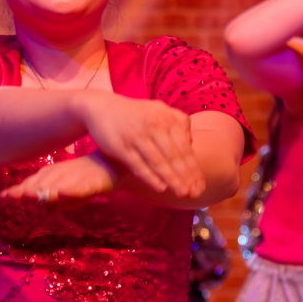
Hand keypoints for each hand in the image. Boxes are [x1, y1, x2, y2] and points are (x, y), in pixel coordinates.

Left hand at [1, 152, 118, 201]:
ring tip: (28, 195)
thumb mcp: (69, 192)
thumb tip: (42, 203)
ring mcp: (78, 177)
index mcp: (55, 175)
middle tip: (9, 196)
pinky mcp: (94, 182)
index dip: (19, 190)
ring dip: (43, 189)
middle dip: (26, 189)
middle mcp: (63, 173)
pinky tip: (62, 193)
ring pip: (58, 184)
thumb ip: (57, 198)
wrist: (118, 166)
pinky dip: (72, 190)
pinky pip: (82, 187)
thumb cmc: (89, 179)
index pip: (34, 182)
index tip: (3, 196)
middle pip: (42, 183)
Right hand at [77, 93, 205, 197]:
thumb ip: (177, 124)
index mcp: (167, 117)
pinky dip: (150, 177)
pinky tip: (161, 188)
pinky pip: (138, 164)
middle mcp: (154, 124)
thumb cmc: (135, 115)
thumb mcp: (158, 111)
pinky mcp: (120, 146)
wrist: (101, 107)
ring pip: (158, 161)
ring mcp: (137, 135)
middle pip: (174, 156)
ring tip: (182, 193)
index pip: (184, 148)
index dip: (193, 168)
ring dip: (172, 179)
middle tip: (195, 194)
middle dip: (186, 177)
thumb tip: (190, 143)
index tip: (201, 185)